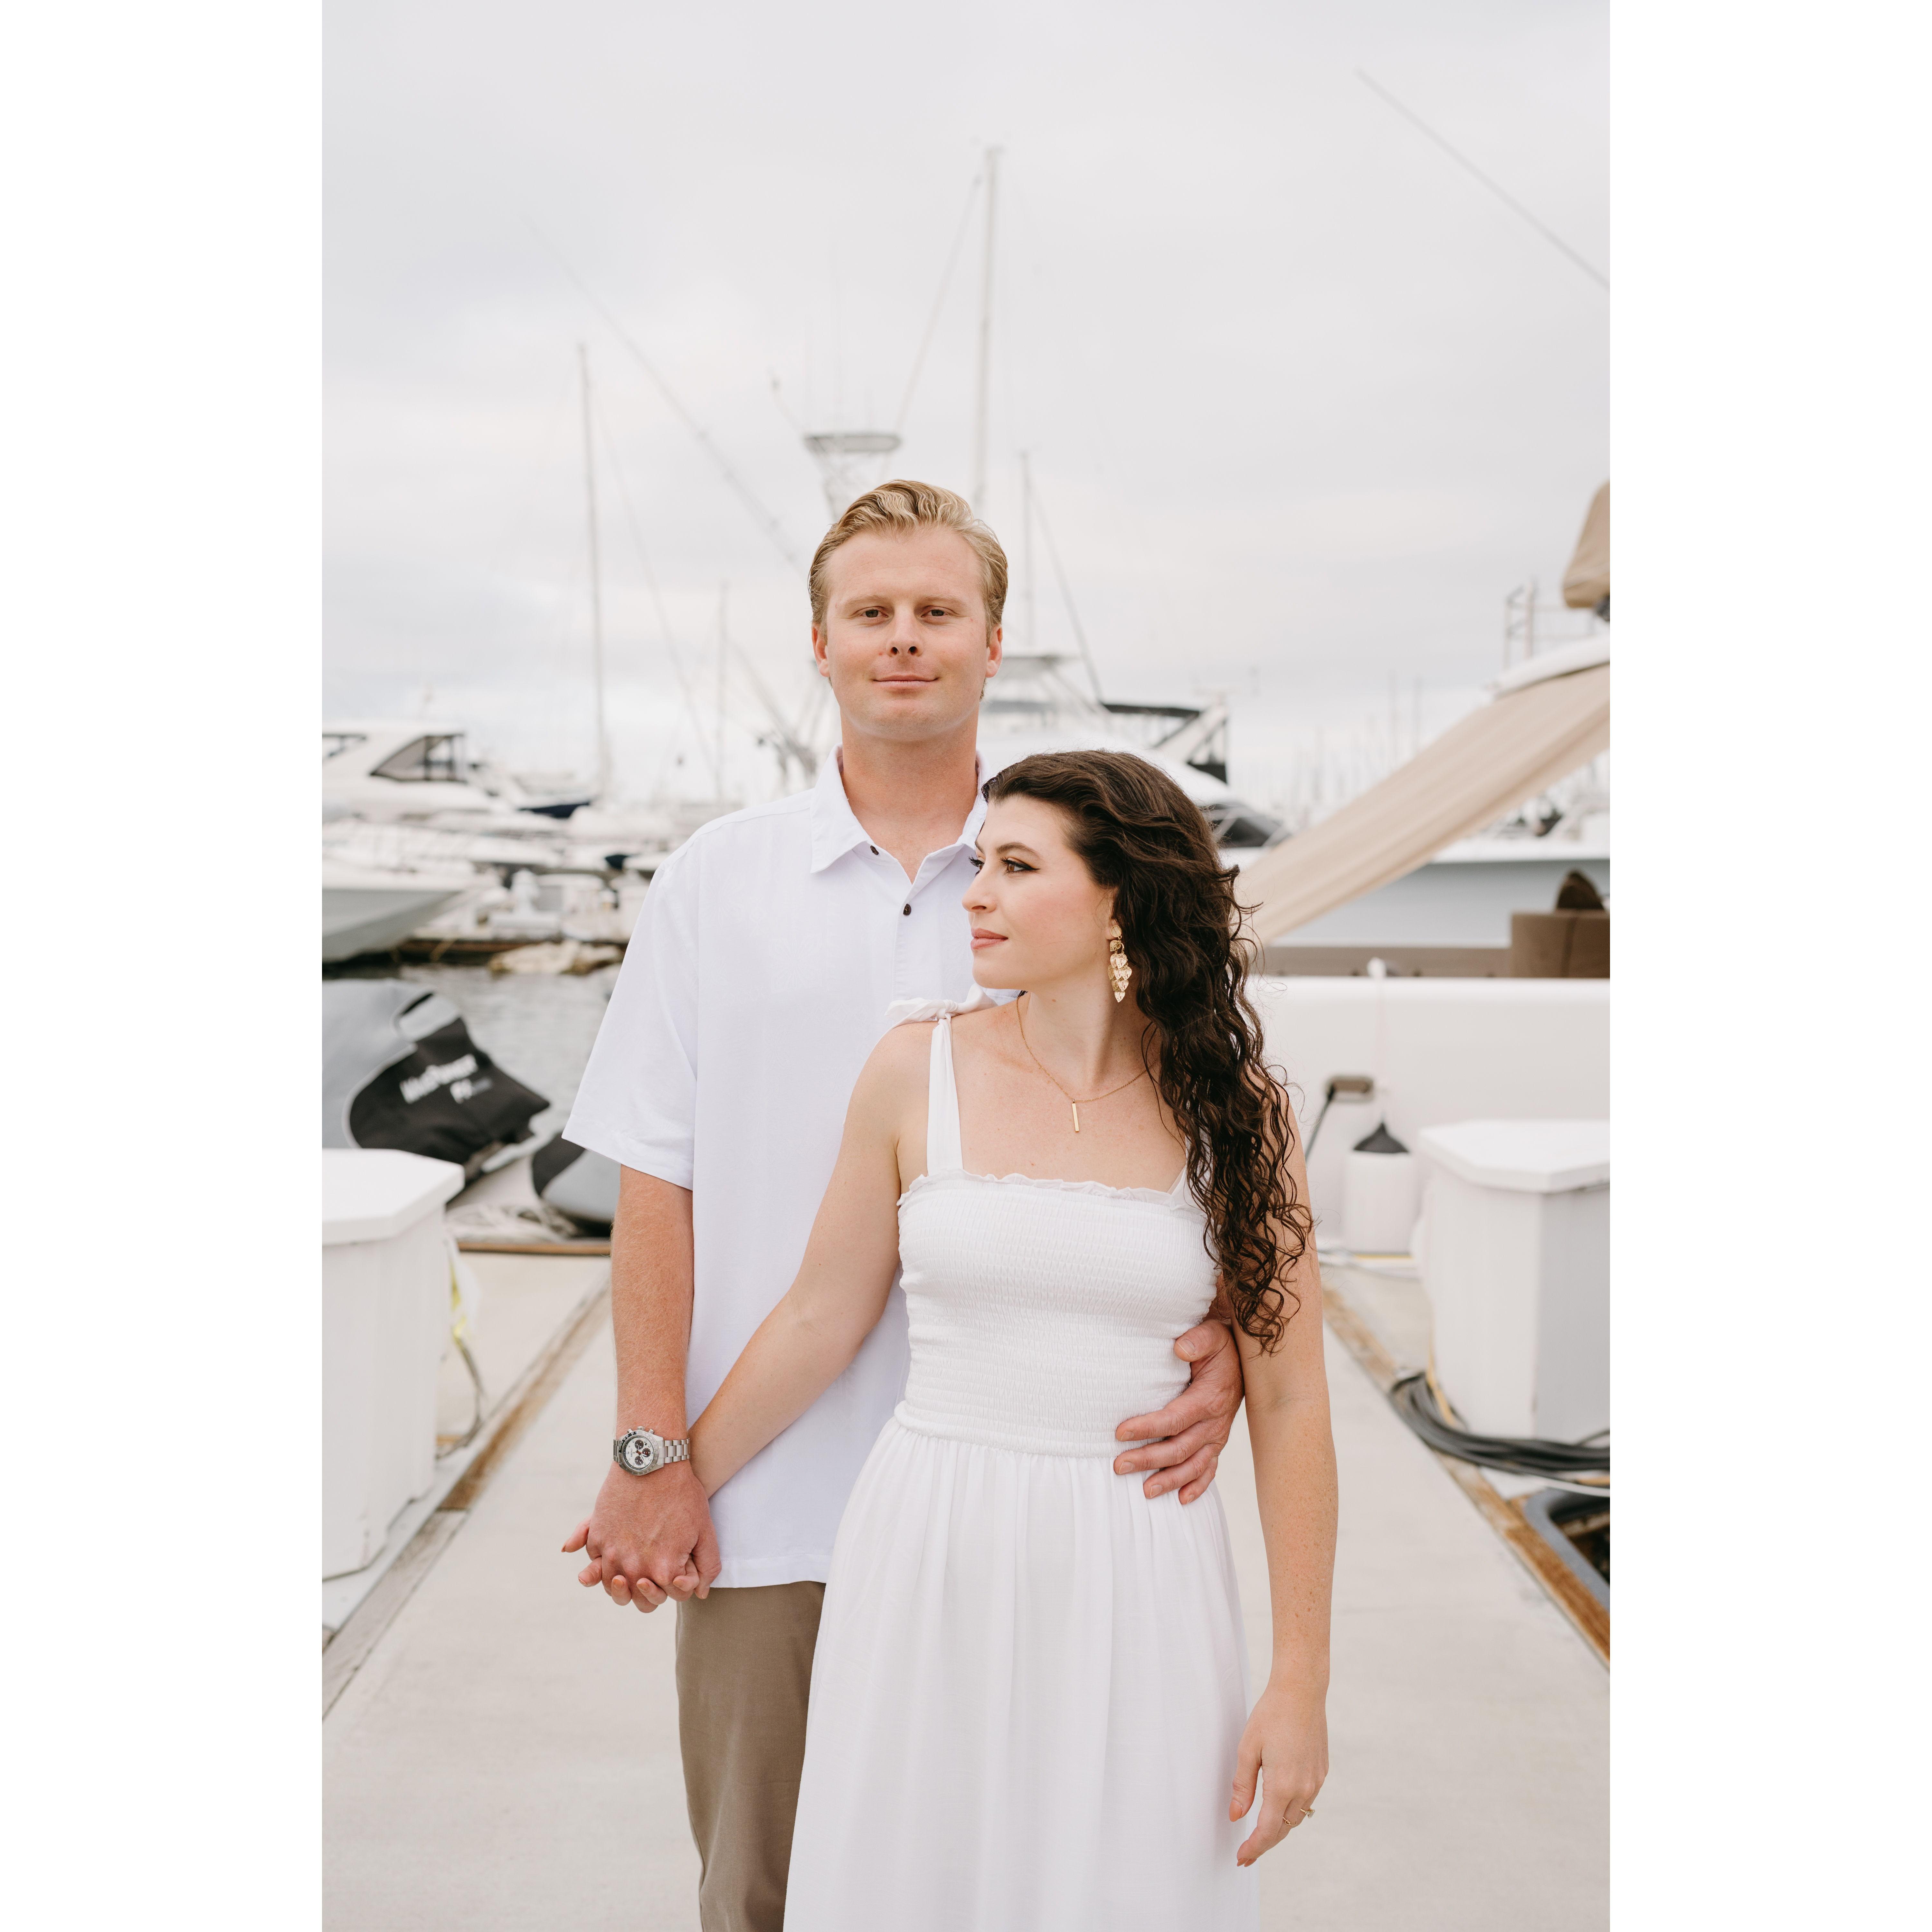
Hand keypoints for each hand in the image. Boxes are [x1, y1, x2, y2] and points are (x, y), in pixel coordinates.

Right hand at [561, 1461, 719, 1613]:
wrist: (653, 1461)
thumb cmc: (683, 1494)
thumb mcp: (704, 1530)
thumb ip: (707, 1566)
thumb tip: (700, 1594)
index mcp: (663, 1570)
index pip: (668, 1597)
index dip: (676, 1587)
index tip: (678, 1573)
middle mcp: (634, 1568)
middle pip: (638, 1601)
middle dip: (649, 1595)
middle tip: (653, 1580)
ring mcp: (612, 1554)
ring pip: (613, 1587)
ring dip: (623, 1585)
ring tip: (633, 1570)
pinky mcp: (597, 1537)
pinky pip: (596, 1563)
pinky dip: (602, 1565)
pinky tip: (615, 1555)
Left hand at [1113, 1307, 1242, 1503]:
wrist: (1240, 1356)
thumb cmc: (1218, 1345)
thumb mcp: (1211, 1334)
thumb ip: (1197, 1339)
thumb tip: (1179, 1348)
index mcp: (1209, 1398)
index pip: (1174, 1419)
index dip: (1147, 1428)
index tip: (1119, 1432)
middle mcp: (1215, 1423)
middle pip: (1179, 1449)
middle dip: (1148, 1459)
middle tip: (1118, 1466)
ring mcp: (1217, 1436)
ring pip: (1192, 1465)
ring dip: (1169, 1480)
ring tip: (1144, 1491)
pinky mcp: (1217, 1442)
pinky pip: (1209, 1469)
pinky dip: (1197, 1486)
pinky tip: (1181, 1500)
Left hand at [1230, 1677, 1327, 1866]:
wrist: (1302, 1692)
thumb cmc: (1271, 1715)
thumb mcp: (1247, 1749)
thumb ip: (1243, 1786)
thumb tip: (1236, 1816)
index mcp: (1283, 1785)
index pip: (1268, 1831)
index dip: (1254, 1848)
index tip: (1241, 1858)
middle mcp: (1304, 1788)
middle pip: (1283, 1829)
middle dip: (1264, 1844)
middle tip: (1246, 1854)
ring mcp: (1316, 1781)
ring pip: (1296, 1818)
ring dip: (1279, 1828)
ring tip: (1260, 1835)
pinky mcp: (1321, 1772)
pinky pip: (1306, 1802)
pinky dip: (1291, 1811)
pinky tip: (1279, 1808)